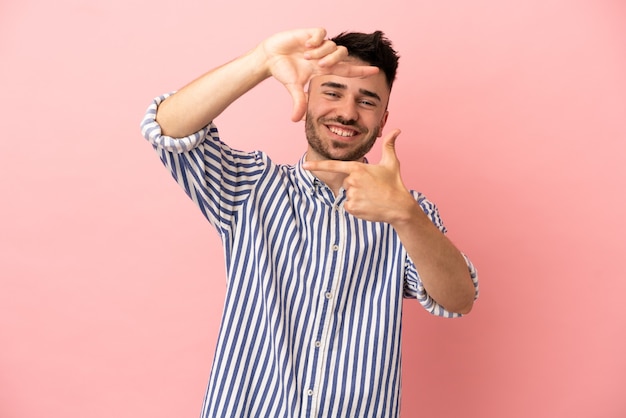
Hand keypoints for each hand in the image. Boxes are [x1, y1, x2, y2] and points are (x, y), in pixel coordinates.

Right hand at [258, 28, 378, 121]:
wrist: (270, 56)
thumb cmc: (283, 71)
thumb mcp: (293, 87)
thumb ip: (298, 102)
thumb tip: (295, 120)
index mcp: (323, 68)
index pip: (347, 70)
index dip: (361, 71)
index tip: (376, 71)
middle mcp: (324, 55)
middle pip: (342, 54)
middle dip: (332, 60)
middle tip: (317, 64)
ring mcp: (318, 44)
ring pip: (332, 45)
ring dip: (320, 52)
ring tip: (306, 56)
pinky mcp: (310, 33)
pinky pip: (322, 33)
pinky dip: (316, 40)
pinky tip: (306, 45)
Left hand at [303, 129, 416, 223]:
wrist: (399, 207)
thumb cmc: (395, 183)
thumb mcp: (392, 162)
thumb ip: (389, 145)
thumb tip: (397, 130)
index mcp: (357, 168)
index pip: (333, 165)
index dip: (318, 165)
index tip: (305, 165)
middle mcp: (352, 181)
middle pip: (346, 182)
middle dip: (356, 185)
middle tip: (371, 188)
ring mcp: (351, 195)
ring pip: (347, 194)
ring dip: (357, 196)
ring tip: (371, 197)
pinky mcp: (352, 208)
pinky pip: (348, 206)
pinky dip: (356, 207)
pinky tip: (368, 205)